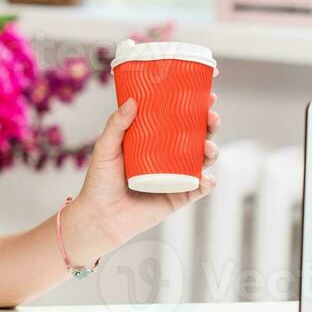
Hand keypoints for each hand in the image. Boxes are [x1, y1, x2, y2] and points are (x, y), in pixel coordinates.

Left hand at [74, 93, 220, 250]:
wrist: (99, 217)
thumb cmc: (99, 182)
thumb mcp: (105, 149)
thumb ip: (116, 126)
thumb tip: (131, 101)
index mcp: (154, 140)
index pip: (178, 119)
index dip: (194, 106)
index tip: (205, 94)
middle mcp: (169, 156)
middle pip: (197, 136)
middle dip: (209, 124)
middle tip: (211, 116)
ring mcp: (176, 176)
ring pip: (203, 160)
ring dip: (212, 151)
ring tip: (208, 147)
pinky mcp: (179, 196)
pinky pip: (200, 188)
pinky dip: (208, 182)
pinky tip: (205, 177)